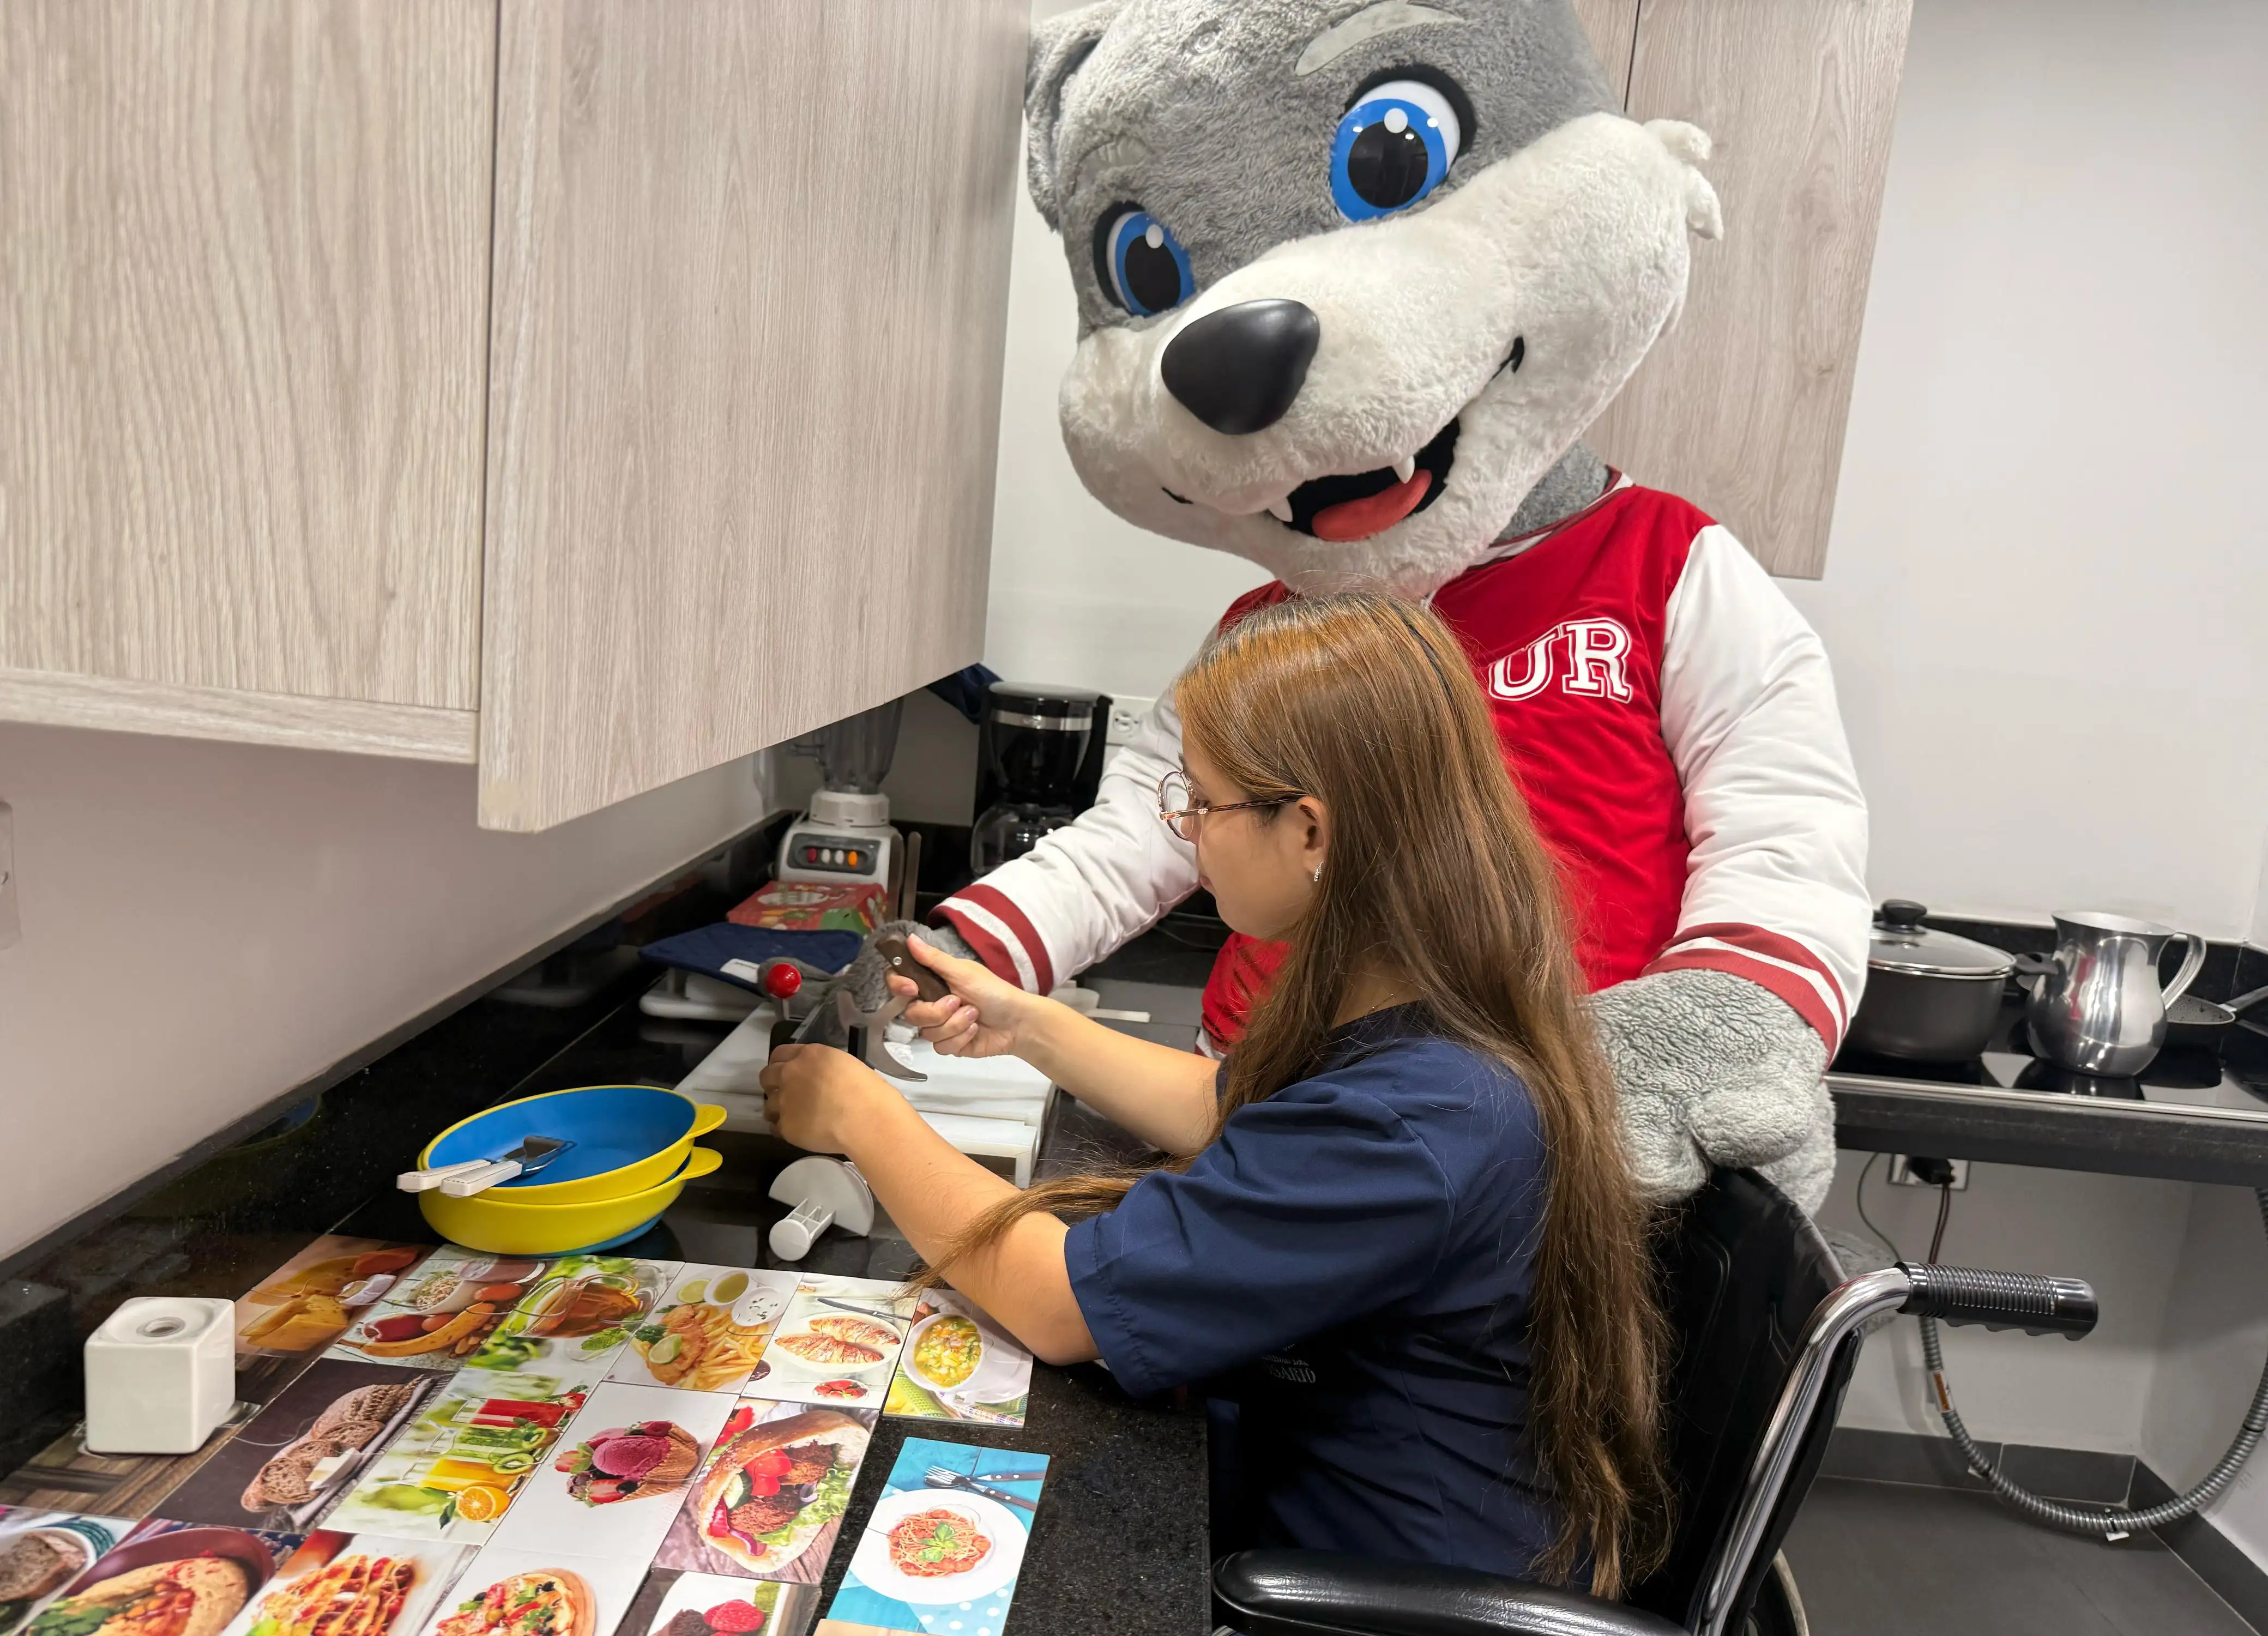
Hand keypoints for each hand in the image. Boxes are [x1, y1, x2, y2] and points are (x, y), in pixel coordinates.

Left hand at [759, 1044, 898, 1153]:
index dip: (780, 1064)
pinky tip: (799, 1131)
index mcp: (808, 1056)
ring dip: (778, 1110)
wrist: (866, 1120)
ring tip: (796, 1117)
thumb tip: (816, 1078)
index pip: (779, 1054)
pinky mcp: (786, 1126)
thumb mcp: (844, 1064)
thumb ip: (821, 1067)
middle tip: (787, 1094)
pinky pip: (776, 1128)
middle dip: (773, 1084)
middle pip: (766, 1076)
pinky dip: (785, 1129)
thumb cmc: (867, 1091)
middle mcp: (791, 1074)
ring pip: (768, 1105)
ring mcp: (785, 1101)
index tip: (785, 1072)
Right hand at [889, 934, 1042, 1058]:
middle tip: (957, 1002)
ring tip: (974, 1015)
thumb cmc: (992, 991)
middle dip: (936, 1011)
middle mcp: (932, 1004)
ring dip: (954, 1024)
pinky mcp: (950, 1045)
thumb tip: (908, 938)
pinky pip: (941, 1047)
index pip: (900, 984)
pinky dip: (960, 1038)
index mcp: (933, 982)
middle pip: (911, 1014)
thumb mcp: (963, 972)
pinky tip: (974, 1030)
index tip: (912, 988)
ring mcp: (940, 1026)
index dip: (899, 986)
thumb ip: (933, 959)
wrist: (1017, 1021)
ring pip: (927, 1032)